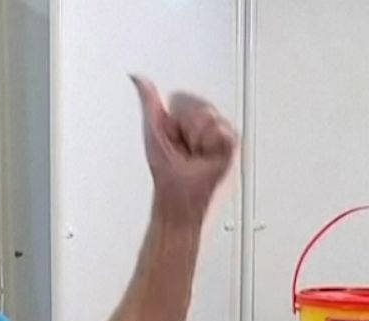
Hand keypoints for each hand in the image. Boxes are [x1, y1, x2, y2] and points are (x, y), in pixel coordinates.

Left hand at [131, 75, 236, 223]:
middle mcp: (204, 124)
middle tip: (185, 146)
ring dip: (198, 138)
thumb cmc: (166, 171)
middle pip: (199, 106)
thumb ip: (149, 102)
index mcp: (185, 118)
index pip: (185, 98)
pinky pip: (223, 132)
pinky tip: (207, 155)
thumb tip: (137, 78)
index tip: (174, 133)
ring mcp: (218, 135)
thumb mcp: (152, 130)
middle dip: (188, 128)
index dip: (177, 116)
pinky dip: (211, 144)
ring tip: (196, 152)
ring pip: (210, 118)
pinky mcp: (230, 145)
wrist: (179, 195)